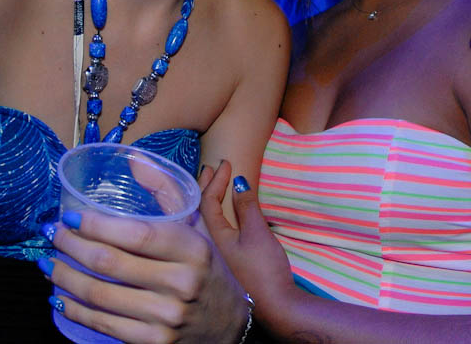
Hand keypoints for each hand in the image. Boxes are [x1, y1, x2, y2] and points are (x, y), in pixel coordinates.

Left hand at [43, 208, 248, 343]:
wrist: (229, 324)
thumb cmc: (206, 267)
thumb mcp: (197, 227)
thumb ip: (167, 191)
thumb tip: (134, 160)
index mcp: (193, 248)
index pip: (137, 233)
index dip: (97, 225)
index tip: (70, 217)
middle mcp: (181, 283)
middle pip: (111, 263)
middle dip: (71, 247)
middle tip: (52, 235)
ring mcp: (167, 317)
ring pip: (100, 296)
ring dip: (65, 278)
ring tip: (48, 264)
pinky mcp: (154, 343)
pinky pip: (104, 325)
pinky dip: (75, 311)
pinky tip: (60, 297)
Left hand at [198, 161, 295, 316]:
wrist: (274, 308)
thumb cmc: (264, 271)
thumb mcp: (257, 234)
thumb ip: (246, 207)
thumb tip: (238, 181)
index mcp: (211, 237)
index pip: (206, 200)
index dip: (214, 180)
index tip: (225, 163)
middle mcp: (206, 245)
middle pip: (196, 209)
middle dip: (203, 187)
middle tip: (209, 169)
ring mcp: (213, 256)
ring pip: (200, 221)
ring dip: (204, 200)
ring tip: (209, 185)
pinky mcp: (221, 265)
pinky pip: (208, 232)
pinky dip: (211, 216)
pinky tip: (218, 215)